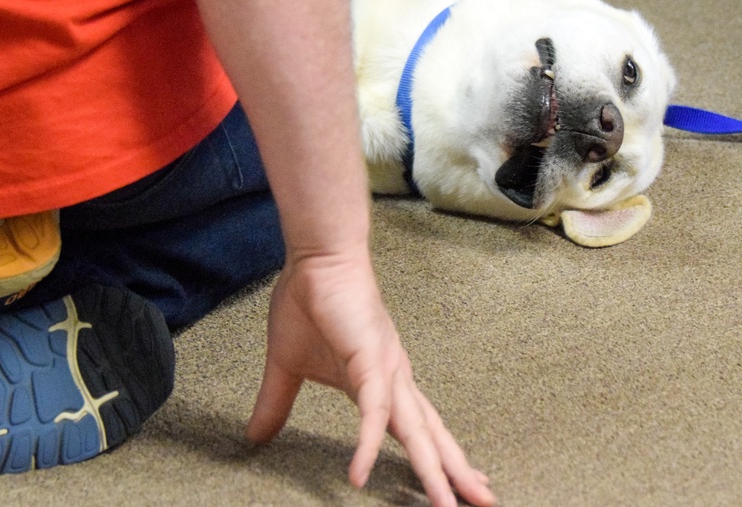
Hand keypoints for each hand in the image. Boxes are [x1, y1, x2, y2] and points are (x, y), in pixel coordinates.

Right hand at [245, 251, 496, 506]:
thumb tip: (255, 437)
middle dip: (457, 473)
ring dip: (433, 471)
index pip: (419, 429)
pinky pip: (371, 411)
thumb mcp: (287, 367)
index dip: (441, 457)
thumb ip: (277, 404)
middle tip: (486, 505)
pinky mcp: (369, 361)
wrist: (316, 259)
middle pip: (431, 437)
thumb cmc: (309, 303)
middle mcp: (395, 381)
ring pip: (415, 432)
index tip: (463, 485)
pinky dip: (364, 444)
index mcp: (383, 382)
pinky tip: (356, 475)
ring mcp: (387, 371)